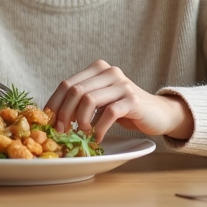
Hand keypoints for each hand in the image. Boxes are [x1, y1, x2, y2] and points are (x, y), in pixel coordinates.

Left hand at [45, 60, 192, 142]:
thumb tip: (54, 117)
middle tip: (62, 132)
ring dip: (80, 121)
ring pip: (88, 99)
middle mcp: (109, 72)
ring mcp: (122, 85)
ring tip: (83, 133)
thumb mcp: (101, 101)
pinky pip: (108, 113)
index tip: (49, 122)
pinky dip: (98, 129)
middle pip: (75, 91)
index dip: (54, 104)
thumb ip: (81, 101)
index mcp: (97, 69)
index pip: (66, 84)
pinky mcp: (132, 100)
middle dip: (64, 114)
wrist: (158, 114)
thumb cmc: (125, 109)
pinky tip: (97, 137)